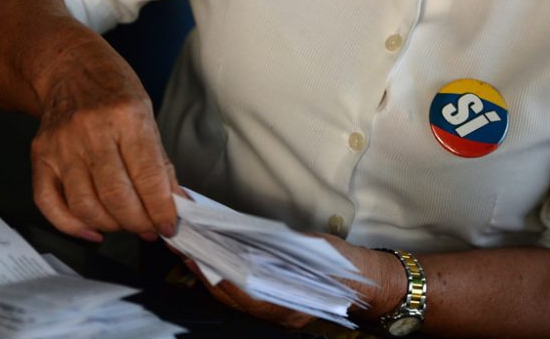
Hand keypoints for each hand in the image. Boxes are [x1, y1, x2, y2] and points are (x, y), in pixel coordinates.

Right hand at [28, 25, 180, 242]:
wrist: (68, 65)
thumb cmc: (112, 87)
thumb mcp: (146, 113)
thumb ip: (159, 162)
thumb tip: (176, 203)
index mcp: (126, 116)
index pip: (147, 176)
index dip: (161, 209)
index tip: (170, 226)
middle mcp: (91, 130)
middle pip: (116, 197)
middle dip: (139, 223)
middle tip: (151, 229)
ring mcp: (62, 145)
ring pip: (85, 206)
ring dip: (112, 226)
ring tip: (127, 225)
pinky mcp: (41, 157)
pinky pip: (50, 204)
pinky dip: (73, 226)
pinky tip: (93, 231)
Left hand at [183, 233, 403, 327]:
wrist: (365, 284)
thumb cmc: (344, 266)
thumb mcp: (315, 250)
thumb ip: (282, 248)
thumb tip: (248, 235)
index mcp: (287, 305)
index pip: (241, 291)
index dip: (216, 273)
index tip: (196, 253)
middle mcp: (276, 313)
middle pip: (229, 296)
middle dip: (204, 271)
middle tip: (184, 245)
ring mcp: (273, 312)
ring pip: (231, 297)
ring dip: (210, 274)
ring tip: (192, 248)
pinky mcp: (272, 305)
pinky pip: (241, 294)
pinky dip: (225, 277)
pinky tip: (214, 259)